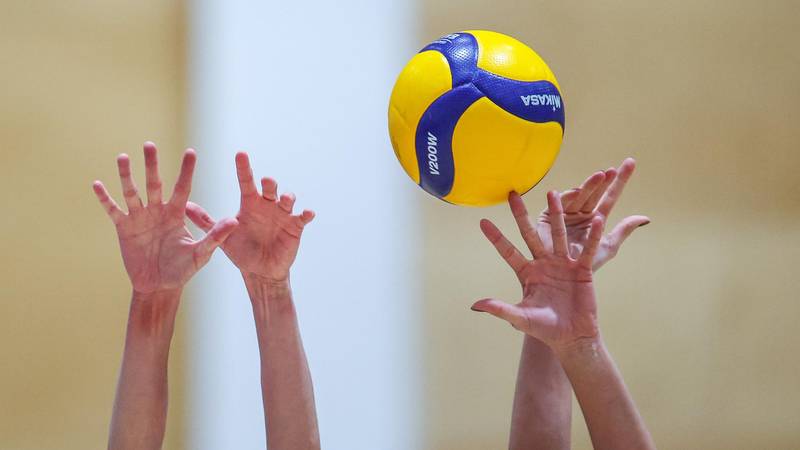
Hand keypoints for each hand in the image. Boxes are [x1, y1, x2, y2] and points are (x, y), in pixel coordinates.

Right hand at [92, 142, 237, 293]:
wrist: (159, 285)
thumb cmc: (182, 269)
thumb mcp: (200, 254)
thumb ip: (215, 237)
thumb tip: (234, 221)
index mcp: (176, 213)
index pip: (182, 187)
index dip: (186, 170)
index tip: (191, 151)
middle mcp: (157, 211)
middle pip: (154, 183)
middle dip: (152, 164)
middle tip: (149, 144)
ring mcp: (140, 218)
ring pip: (132, 191)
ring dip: (126, 175)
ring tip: (122, 157)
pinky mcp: (124, 228)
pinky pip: (113, 210)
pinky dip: (105, 198)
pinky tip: (97, 184)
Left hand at [185, 152, 313, 283]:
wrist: (260, 271)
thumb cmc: (242, 251)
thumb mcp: (222, 237)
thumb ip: (206, 221)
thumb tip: (185, 205)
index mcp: (250, 204)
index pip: (246, 181)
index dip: (243, 168)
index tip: (240, 153)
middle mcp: (267, 205)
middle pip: (269, 188)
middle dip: (268, 183)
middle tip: (266, 181)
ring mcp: (283, 215)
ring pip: (287, 199)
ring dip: (288, 197)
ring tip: (286, 198)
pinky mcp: (295, 227)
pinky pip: (302, 218)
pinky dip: (306, 214)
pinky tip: (308, 213)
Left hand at [472, 192, 604, 350]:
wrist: (572, 336)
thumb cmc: (544, 328)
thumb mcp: (520, 318)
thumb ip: (500, 309)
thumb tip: (475, 305)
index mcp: (527, 273)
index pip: (508, 252)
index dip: (496, 238)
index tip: (483, 221)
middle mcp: (543, 263)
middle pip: (529, 235)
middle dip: (521, 215)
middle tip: (512, 195)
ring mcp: (562, 263)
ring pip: (558, 234)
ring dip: (556, 215)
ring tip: (553, 193)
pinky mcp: (581, 268)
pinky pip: (586, 249)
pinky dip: (591, 236)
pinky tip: (595, 219)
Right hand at [524, 158, 648, 270]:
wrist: (562, 280)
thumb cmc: (585, 266)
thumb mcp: (607, 247)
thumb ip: (624, 230)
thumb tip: (645, 217)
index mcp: (596, 219)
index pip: (610, 196)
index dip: (620, 181)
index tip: (630, 163)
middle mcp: (581, 213)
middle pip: (594, 193)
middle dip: (602, 182)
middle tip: (611, 171)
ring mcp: (564, 213)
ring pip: (579, 197)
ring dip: (589, 186)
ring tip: (599, 177)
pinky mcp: (548, 217)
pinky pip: (558, 205)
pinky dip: (566, 198)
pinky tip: (575, 192)